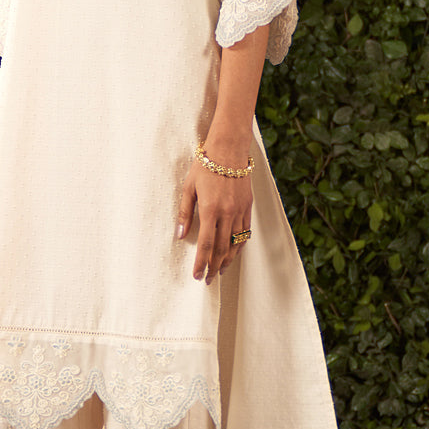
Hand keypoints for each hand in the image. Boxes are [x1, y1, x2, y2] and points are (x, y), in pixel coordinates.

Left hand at [176, 141, 252, 284]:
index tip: (196, 275)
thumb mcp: (188, 188)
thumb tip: (180, 235)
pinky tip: (233, 252)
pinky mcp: (248, 206)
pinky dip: (239, 246)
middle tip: (207, 280)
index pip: (206, 244)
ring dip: (228, 260)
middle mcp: (228, 213)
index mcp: (210, 209)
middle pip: (222, 248)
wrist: (229, 149)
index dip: (201, 263)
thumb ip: (185, 213)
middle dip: (214, 267)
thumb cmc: (205, 166)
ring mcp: (240, 210)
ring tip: (220, 271)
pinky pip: (245, 232)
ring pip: (235, 243)